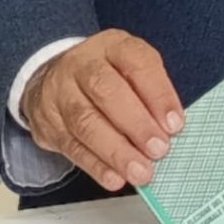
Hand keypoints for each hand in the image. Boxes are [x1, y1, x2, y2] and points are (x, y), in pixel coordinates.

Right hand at [19, 30, 184, 191]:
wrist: (52, 79)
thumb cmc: (106, 77)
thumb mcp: (130, 70)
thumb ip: (151, 94)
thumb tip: (170, 130)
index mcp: (111, 46)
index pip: (136, 63)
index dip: (158, 94)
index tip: (175, 124)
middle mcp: (81, 64)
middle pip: (106, 90)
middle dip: (136, 123)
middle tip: (158, 150)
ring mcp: (59, 93)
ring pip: (85, 121)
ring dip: (116, 151)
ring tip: (140, 171)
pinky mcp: (48, 123)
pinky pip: (72, 146)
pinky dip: (96, 166)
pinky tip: (114, 178)